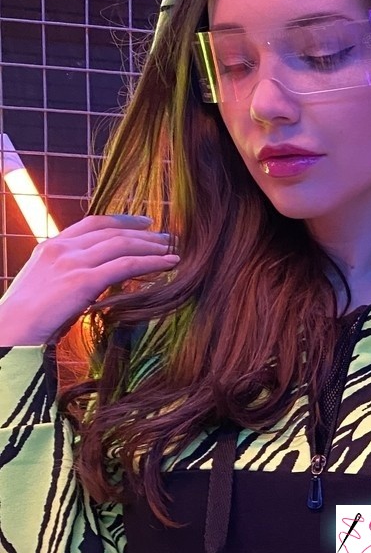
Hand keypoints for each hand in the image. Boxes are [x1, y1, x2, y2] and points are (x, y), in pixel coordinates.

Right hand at [0, 214, 178, 346]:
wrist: (10, 331)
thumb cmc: (27, 320)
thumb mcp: (46, 287)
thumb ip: (67, 277)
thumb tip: (93, 281)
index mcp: (51, 246)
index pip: (92, 223)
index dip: (122, 221)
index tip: (143, 223)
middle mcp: (62, 248)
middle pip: (111, 231)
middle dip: (143, 233)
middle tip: (167, 237)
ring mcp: (72, 262)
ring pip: (122, 245)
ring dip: (152, 246)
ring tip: (173, 250)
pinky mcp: (83, 281)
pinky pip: (126, 266)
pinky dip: (152, 263)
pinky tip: (170, 264)